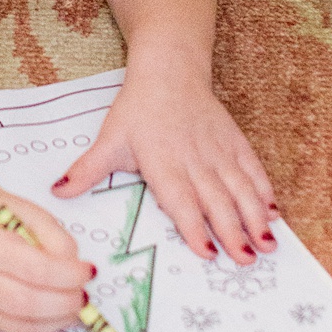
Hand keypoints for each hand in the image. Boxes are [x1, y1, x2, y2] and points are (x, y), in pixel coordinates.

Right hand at [0, 191, 91, 331]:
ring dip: (56, 321)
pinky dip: (41, 328)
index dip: (68, 276)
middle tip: (84, 296)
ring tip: (74, 308)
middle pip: (26, 303)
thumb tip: (77, 273)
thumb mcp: (32, 213)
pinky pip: (13, 331)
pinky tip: (56, 316)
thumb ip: (57, 240)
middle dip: (63, 304)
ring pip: (20, 325)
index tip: (89, 272)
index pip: (36, 270)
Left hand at [50, 68, 275, 264]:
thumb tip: (57, 193)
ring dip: (254, 217)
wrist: (168, 71)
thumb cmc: (137, 110)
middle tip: (245, 260)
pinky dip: (264, 191)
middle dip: (232, 231)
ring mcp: (217, 150)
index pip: (179, 198)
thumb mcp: (110, 139)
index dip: (193, 225)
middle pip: (215, 199)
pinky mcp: (234, 141)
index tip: (206, 251)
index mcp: (163, 162)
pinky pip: (251, 169)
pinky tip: (274, 213)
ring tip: (267, 245)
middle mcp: (193, 159)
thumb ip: (87, 170)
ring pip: (239, 187)